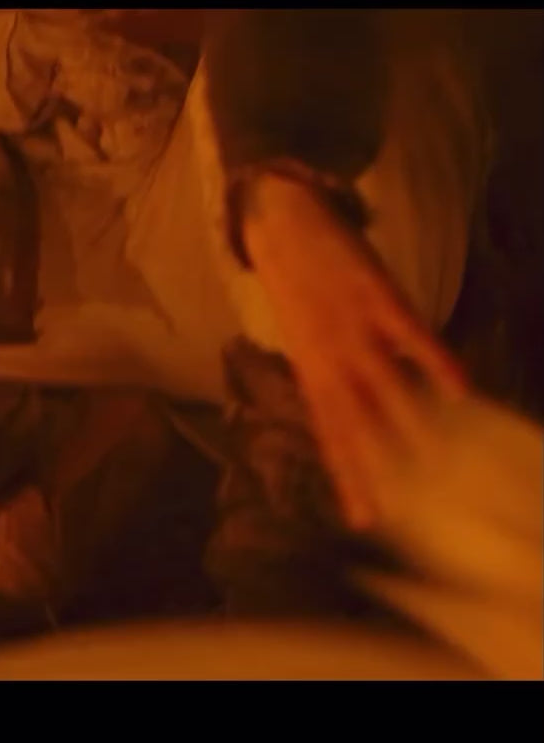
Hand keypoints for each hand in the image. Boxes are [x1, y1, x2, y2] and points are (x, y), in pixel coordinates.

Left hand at [242, 174, 468, 529]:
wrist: (281, 224)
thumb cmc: (298, 286)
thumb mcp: (304, 339)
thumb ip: (329, 375)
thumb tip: (359, 407)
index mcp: (311, 371)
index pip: (331, 436)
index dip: (347, 476)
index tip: (363, 517)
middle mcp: (329, 358)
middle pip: (355, 424)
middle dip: (374, 470)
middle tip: (396, 513)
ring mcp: (352, 328)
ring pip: (385, 387)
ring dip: (412, 426)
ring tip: (439, 467)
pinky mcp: (375, 296)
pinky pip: (411, 336)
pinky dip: (434, 362)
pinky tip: (461, 389)